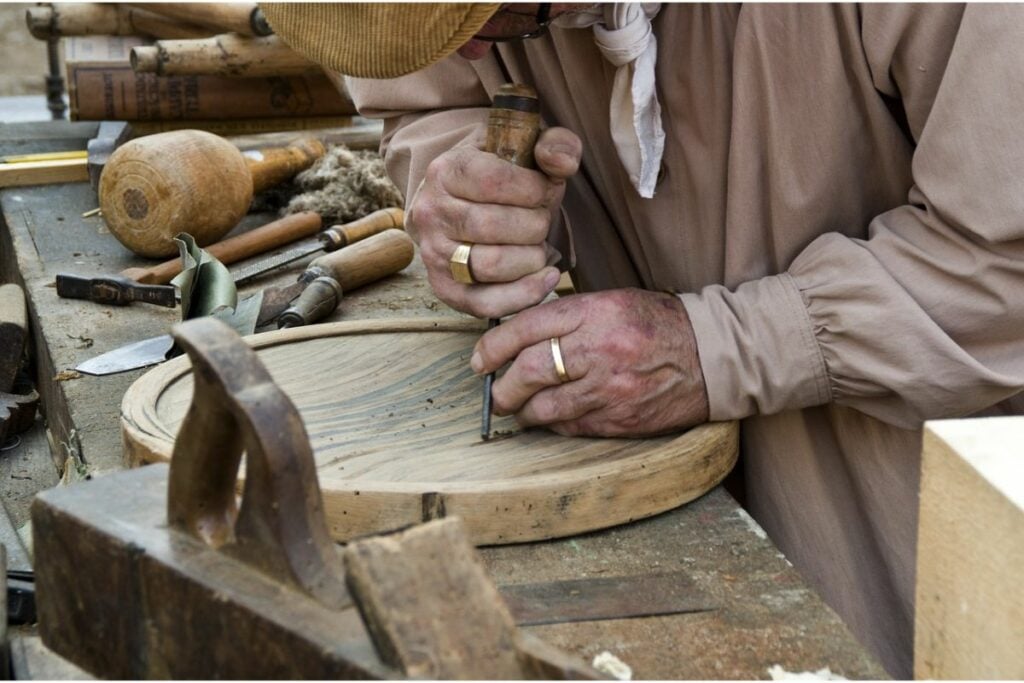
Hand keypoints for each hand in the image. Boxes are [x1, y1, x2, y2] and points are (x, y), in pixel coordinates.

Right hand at [406, 127, 581, 318]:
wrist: (461, 203)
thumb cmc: (501, 177)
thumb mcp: (526, 148)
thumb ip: (555, 145)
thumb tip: (563, 163)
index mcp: (446, 170)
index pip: (495, 181)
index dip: (534, 189)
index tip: (544, 190)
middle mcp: (432, 212)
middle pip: (495, 225)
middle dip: (535, 225)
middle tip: (541, 220)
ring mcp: (434, 254)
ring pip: (492, 265)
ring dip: (532, 258)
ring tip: (538, 246)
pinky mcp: (446, 289)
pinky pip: (486, 303)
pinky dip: (524, 294)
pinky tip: (546, 276)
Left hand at [471, 289, 709, 436]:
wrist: (712, 356)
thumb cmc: (656, 324)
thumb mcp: (612, 302)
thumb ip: (567, 316)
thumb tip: (517, 334)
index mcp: (595, 312)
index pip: (526, 328)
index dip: (493, 346)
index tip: (480, 359)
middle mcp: (599, 349)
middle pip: (528, 371)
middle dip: (502, 386)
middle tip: (495, 392)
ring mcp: (609, 389)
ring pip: (543, 407)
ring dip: (523, 411)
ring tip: (519, 408)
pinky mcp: (619, 419)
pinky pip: (569, 426)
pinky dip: (553, 424)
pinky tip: (552, 417)